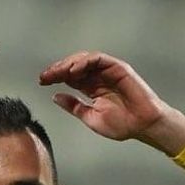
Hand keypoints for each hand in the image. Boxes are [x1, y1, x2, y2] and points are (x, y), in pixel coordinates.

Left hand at [39, 51, 184, 153]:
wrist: (142, 125)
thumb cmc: (122, 124)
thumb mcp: (90, 117)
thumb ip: (74, 106)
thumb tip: (55, 96)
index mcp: (91, 88)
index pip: (69, 78)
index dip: (55, 77)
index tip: (41, 81)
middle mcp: (98, 77)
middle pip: (73, 67)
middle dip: (58, 69)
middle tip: (45, 76)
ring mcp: (108, 71)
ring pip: (84, 60)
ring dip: (69, 64)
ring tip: (57, 72)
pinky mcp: (118, 67)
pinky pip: (98, 59)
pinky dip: (85, 62)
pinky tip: (73, 70)